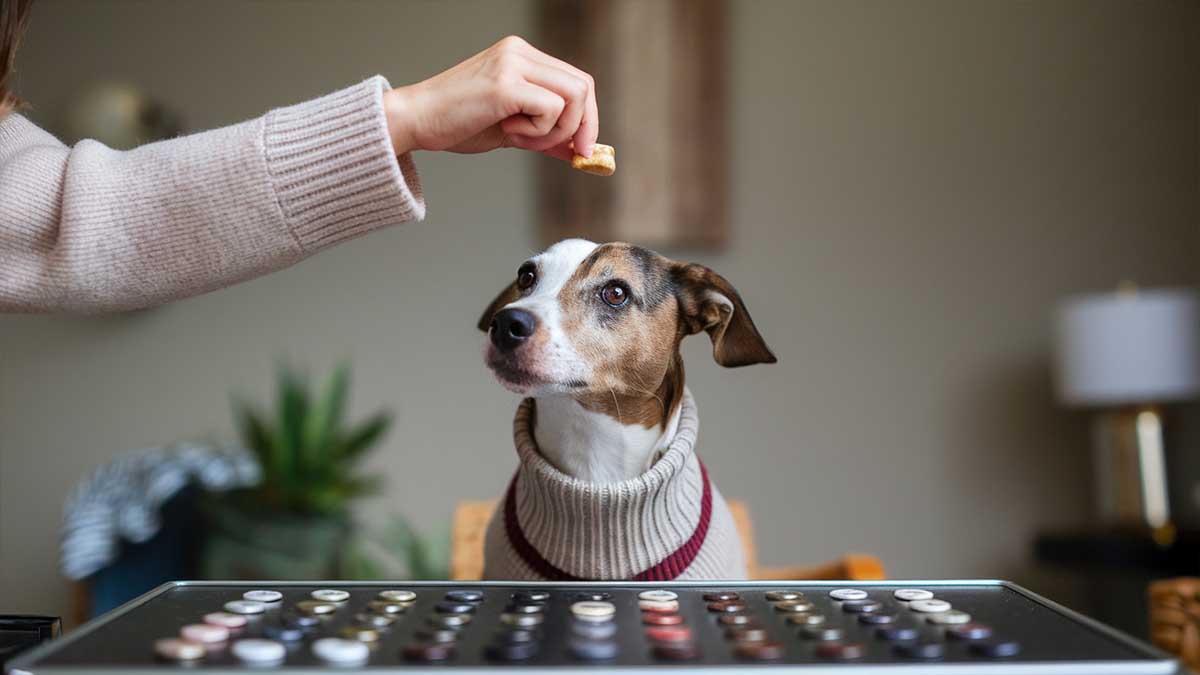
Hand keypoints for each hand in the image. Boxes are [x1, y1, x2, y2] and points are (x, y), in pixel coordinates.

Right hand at [383, 36, 598, 160]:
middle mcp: (519, 52)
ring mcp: (512, 64)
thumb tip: (579, 152)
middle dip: (583, 127)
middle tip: (570, 153)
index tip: (583, 150)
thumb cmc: (457, 125)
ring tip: (522, 138)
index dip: (588, 118)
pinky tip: (509, 132)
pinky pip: (551, 109)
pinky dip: (539, 132)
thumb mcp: (512, 130)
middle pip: (583, 86)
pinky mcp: (505, 84)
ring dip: (557, 131)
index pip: (576, 80)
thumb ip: (546, 135)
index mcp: (521, 55)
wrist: (415, 121)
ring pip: (573, 97)